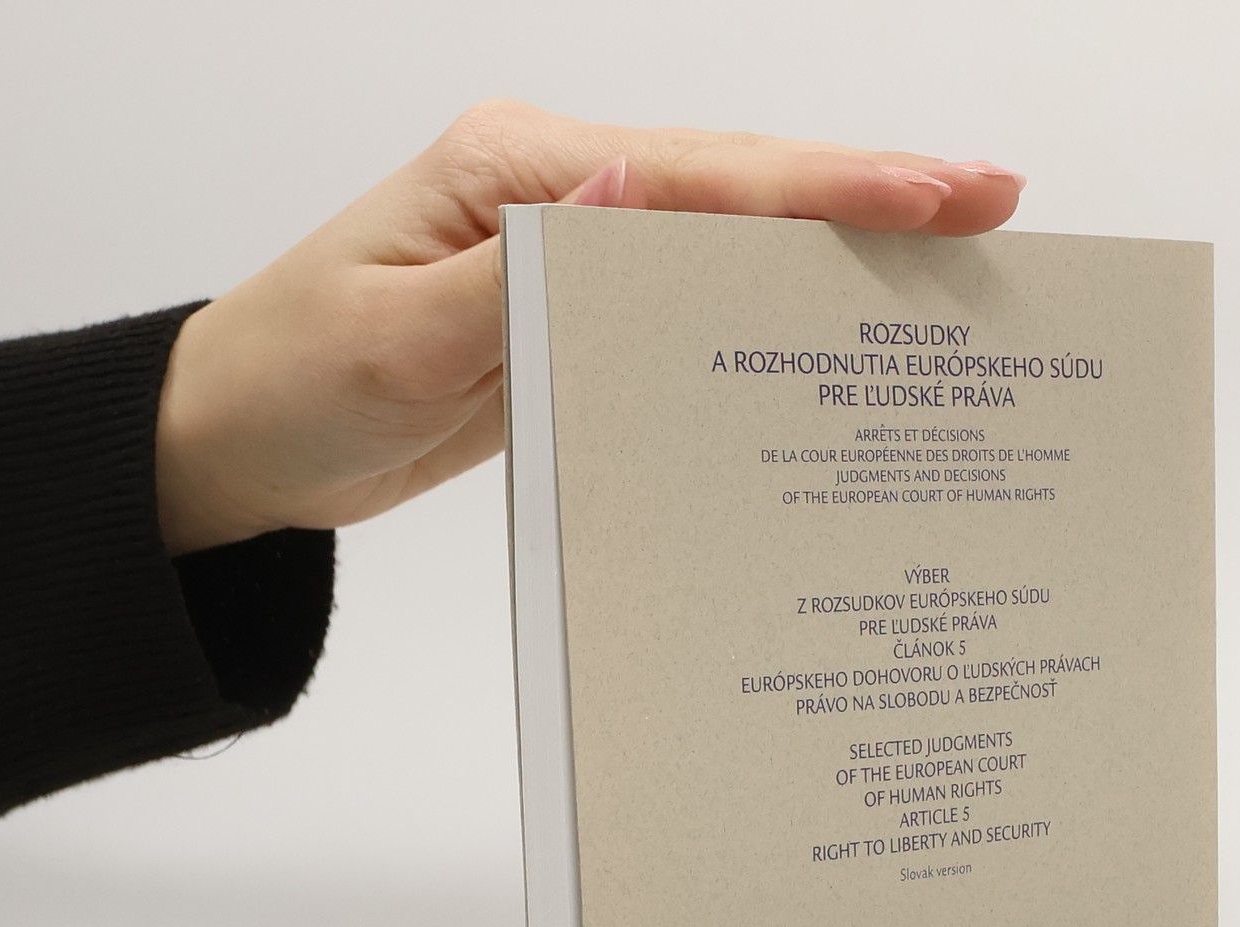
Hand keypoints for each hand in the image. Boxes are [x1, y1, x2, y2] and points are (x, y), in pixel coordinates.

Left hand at [155, 102, 1026, 554]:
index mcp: (519, 173)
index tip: (938, 194)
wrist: (243, 440)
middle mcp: (559, 193)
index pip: (699, 176)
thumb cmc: (296, 381)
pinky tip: (841, 333)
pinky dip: (775, 310)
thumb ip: (514, 276)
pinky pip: (696, 305)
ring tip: (955, 264)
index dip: (825, 188)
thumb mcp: (391, 338)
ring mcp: (573, 251)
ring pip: (732, 241)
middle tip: (996, 204)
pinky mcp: (578, 316)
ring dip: (839, 250)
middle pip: (741, 187)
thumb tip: (626, 189)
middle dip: (870, 196)